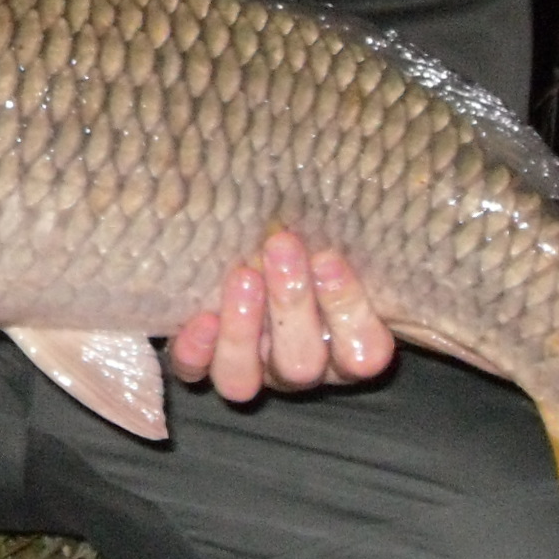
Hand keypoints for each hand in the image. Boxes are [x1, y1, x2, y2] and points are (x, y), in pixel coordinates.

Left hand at [164, 229, 392, 402]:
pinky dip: (196, 348)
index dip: (348, 310)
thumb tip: (349, 180)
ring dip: (243, 330)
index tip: (328, 257)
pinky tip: (201, 316)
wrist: (249, 248)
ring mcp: (251, 371)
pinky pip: (194, 372)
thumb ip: (339, 229)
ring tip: (243, 276)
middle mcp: (301, 365)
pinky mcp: (204, 365)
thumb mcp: (330, 235)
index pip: (364, 350)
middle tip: (281, 245)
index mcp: (346, 345)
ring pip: (245, 378)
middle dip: (291, 303)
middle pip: (302, 362)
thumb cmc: (305, 239)